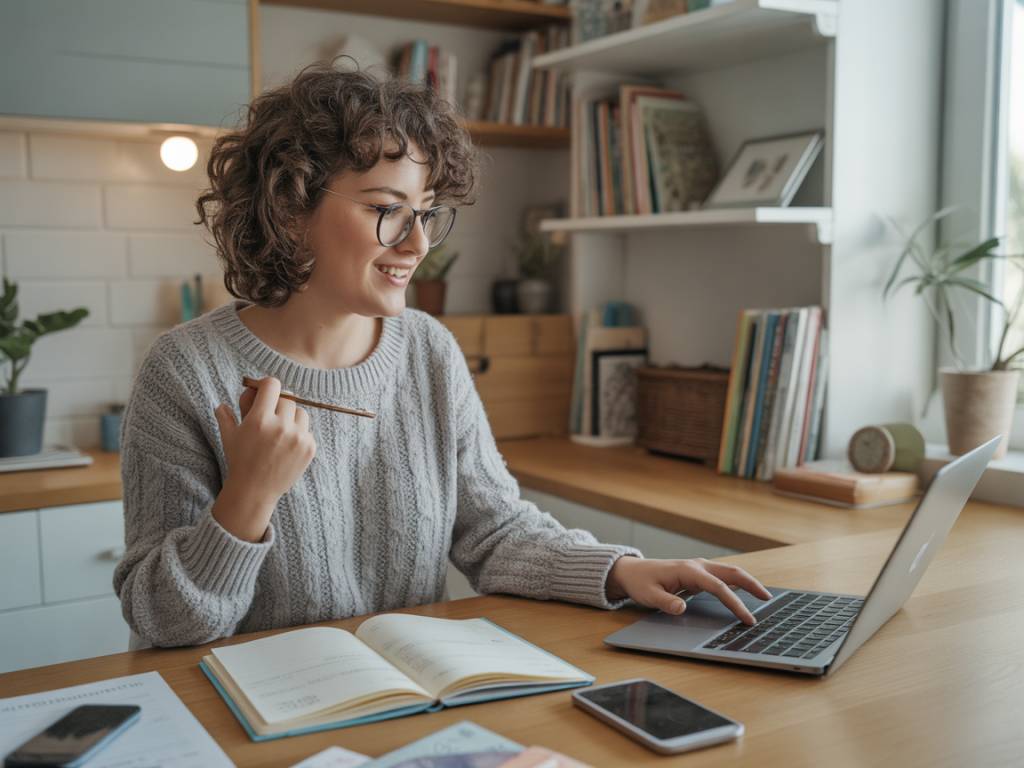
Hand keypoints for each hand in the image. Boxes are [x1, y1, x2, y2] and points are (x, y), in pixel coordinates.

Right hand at [212, 376, 316, 540]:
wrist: (254, 491)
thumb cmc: (239, 461)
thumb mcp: (228, 436)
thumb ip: (225, 415)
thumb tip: (222, 404)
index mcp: (260, 419)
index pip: (272, 384)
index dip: (267, 386)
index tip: (264, 392)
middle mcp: (281, 426)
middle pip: (287, 399)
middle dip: (278, 405)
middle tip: (270, 415)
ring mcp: (298, 438)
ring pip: (300, 413)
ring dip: (291, 418)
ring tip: (279, 431)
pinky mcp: (309, 448)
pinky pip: (307, 430)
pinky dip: (299, 434)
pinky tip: (286, 446)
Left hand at [605, 556, 771, 624]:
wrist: (632, 571)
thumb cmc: (640, 583)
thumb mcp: (648, 595)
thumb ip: (665, 602)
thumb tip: (681, 608)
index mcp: (688, 571)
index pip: (718, 587)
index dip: (735, 603)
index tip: (747, 618)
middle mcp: (698, 566)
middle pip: (732, 572)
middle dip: (752, 584)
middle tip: (768, 599)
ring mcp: (699, 568)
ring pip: (729, 572)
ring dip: (747, 582)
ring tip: (763, 596)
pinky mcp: (698, 573)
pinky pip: (722, 577)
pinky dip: (737, 583)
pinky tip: (745, 592)